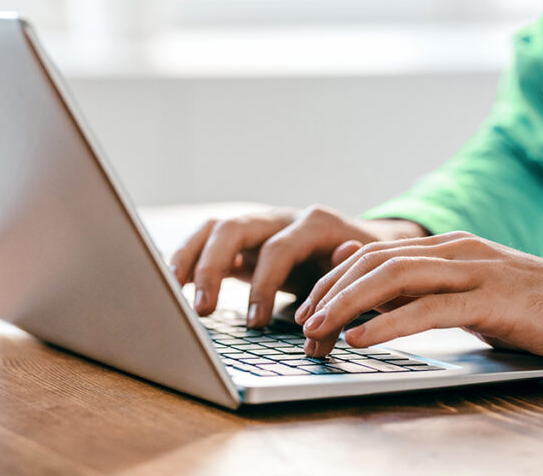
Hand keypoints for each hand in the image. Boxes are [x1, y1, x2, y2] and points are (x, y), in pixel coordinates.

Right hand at [169, 205, 427, 326]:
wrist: (370, 246)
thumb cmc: (366, 268)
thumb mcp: (364, 280)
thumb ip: (345, 295)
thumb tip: (326, 314)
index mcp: (315, 224)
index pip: (278, 249)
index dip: (263, 286)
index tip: (255, 323)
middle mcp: (282, 218)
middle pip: (234, 228)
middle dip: (213, 267)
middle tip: (202, 309)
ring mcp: (261, 227)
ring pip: (214, 228)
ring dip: (190, 257)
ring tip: (172, 289)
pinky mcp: (246, 241)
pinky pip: (209, 241)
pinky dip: (189, 257)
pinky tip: (172, 282)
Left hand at [296, 231, 542, 370]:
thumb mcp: (475, 295)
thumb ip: (427, 288)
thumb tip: (371, 285)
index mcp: (450, 248)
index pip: (374, 255)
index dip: (333, 280)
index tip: (307, 309)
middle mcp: (457, 250)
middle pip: (373, 262)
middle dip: (329, 292)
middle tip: (300, 323)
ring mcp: (476, 270)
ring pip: (393, 278)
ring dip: (346, 305)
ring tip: (316, 330)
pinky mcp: (494, 299)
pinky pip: (428, 309)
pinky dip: (386, 324)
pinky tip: (360, 339)